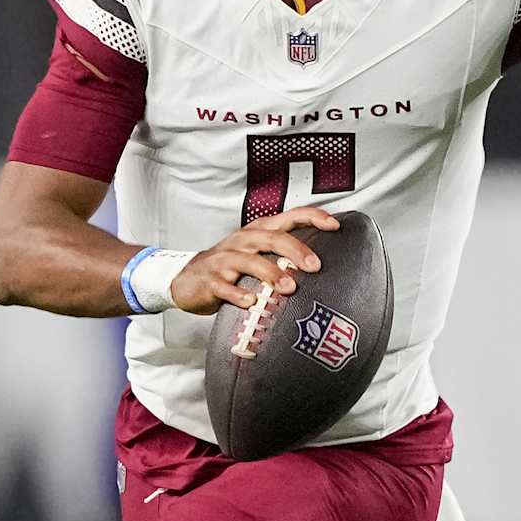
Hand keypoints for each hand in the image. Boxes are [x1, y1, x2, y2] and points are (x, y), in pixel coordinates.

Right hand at [168, 207, 339, 314]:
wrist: (186, 280)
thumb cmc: (231, 267)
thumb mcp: (257, 254)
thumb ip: (284, 256)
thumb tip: (323, 265)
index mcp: (258, 231)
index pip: (289, 216)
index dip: (312, 217)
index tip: (335, 226)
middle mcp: (243, 241)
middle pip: (272, 238)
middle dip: (295, 250)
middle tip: (315, 266)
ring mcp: (225, 260)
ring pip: (249, 261)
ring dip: (270, 273)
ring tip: (289, 288)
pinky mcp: (210, 280)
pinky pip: (225, 287)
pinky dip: (238, 294)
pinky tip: (251, 303)